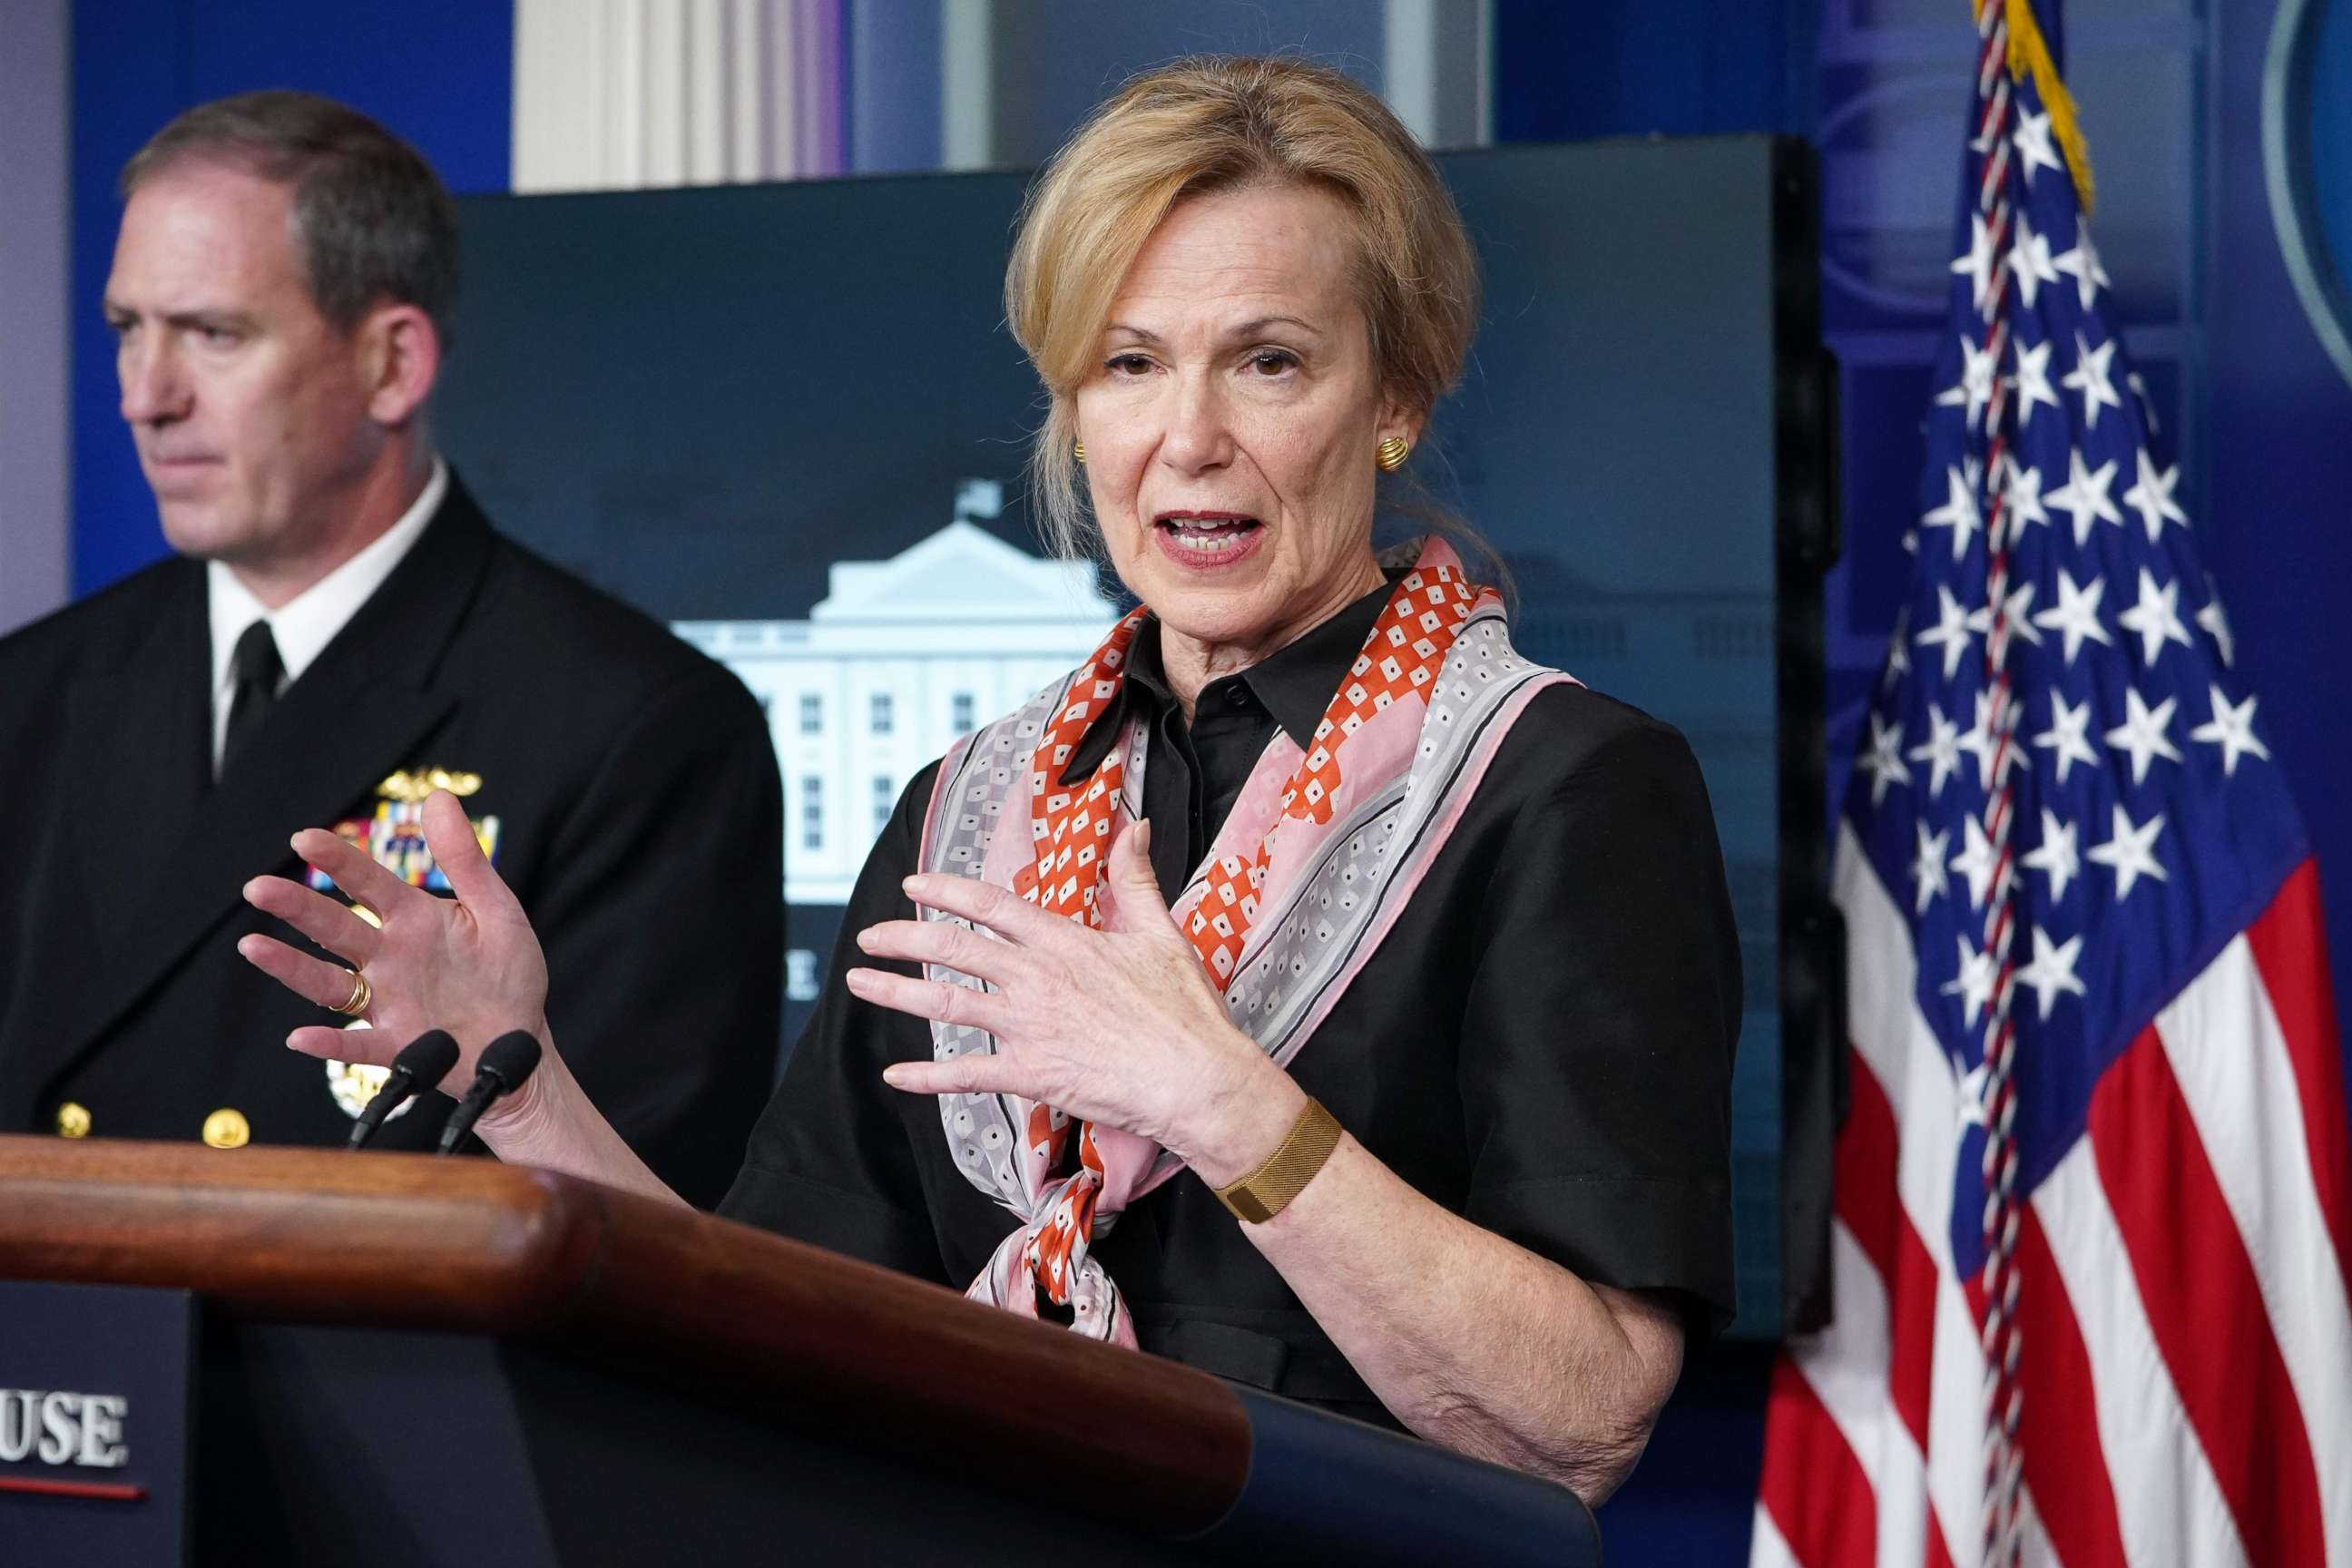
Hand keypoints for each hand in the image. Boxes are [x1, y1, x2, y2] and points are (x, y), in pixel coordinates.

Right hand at [238, 790, 551, 1102]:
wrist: (522, 1041)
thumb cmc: (507, 973)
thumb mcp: (495, 909)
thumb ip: (465, 859)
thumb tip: (439, 797)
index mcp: (414, 920)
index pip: (368, 883)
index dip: (339, 860)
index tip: (305, 837)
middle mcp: (391, 958)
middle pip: (336, 927)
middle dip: (297, 907)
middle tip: (258, 887)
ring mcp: (389, 1002)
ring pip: (330, 982)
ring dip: (292, 966)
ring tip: (253, 947)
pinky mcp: (399, 1044)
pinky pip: (358, 1045)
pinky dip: (330, 1043)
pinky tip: (301, 1037)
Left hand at [847, 821, 1303, 1182]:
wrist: (1197, 1078)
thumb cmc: (1185, 1010)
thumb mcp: (1161, 933)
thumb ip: (1135, 879)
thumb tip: (1134, 826)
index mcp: (1064, 942)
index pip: (991, 906)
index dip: (946, 891)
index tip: (912, 884)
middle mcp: (1037, 979)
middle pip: (954, 951)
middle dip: (902, 939)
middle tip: (867, 937)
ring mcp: (1029, 1028)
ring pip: (947, 1006)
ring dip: (896, 995)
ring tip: (859, 984)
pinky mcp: (1031, 1074)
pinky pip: (966, 1075)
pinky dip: (926, 1078)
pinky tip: (895, 1076)